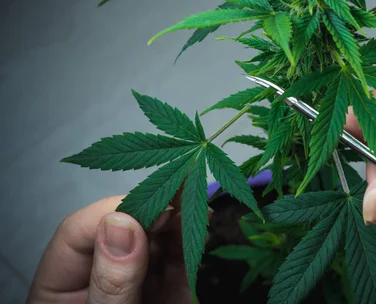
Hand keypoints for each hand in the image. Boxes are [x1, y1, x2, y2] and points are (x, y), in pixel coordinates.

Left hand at [27, 196, 193, 302]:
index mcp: (62, 288)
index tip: (147, 208)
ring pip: (154, 240)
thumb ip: (110, 282)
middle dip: (153, 208)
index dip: (114, 212)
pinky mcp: (167, 294)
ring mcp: (136, 284)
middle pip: (122, 229)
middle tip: (181, 193)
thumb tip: (121, 225)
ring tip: (197, 204)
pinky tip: (202, 225)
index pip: (79, 232)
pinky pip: (178, 262)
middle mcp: (100, 279)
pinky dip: (192, 243)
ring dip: (178, 219)